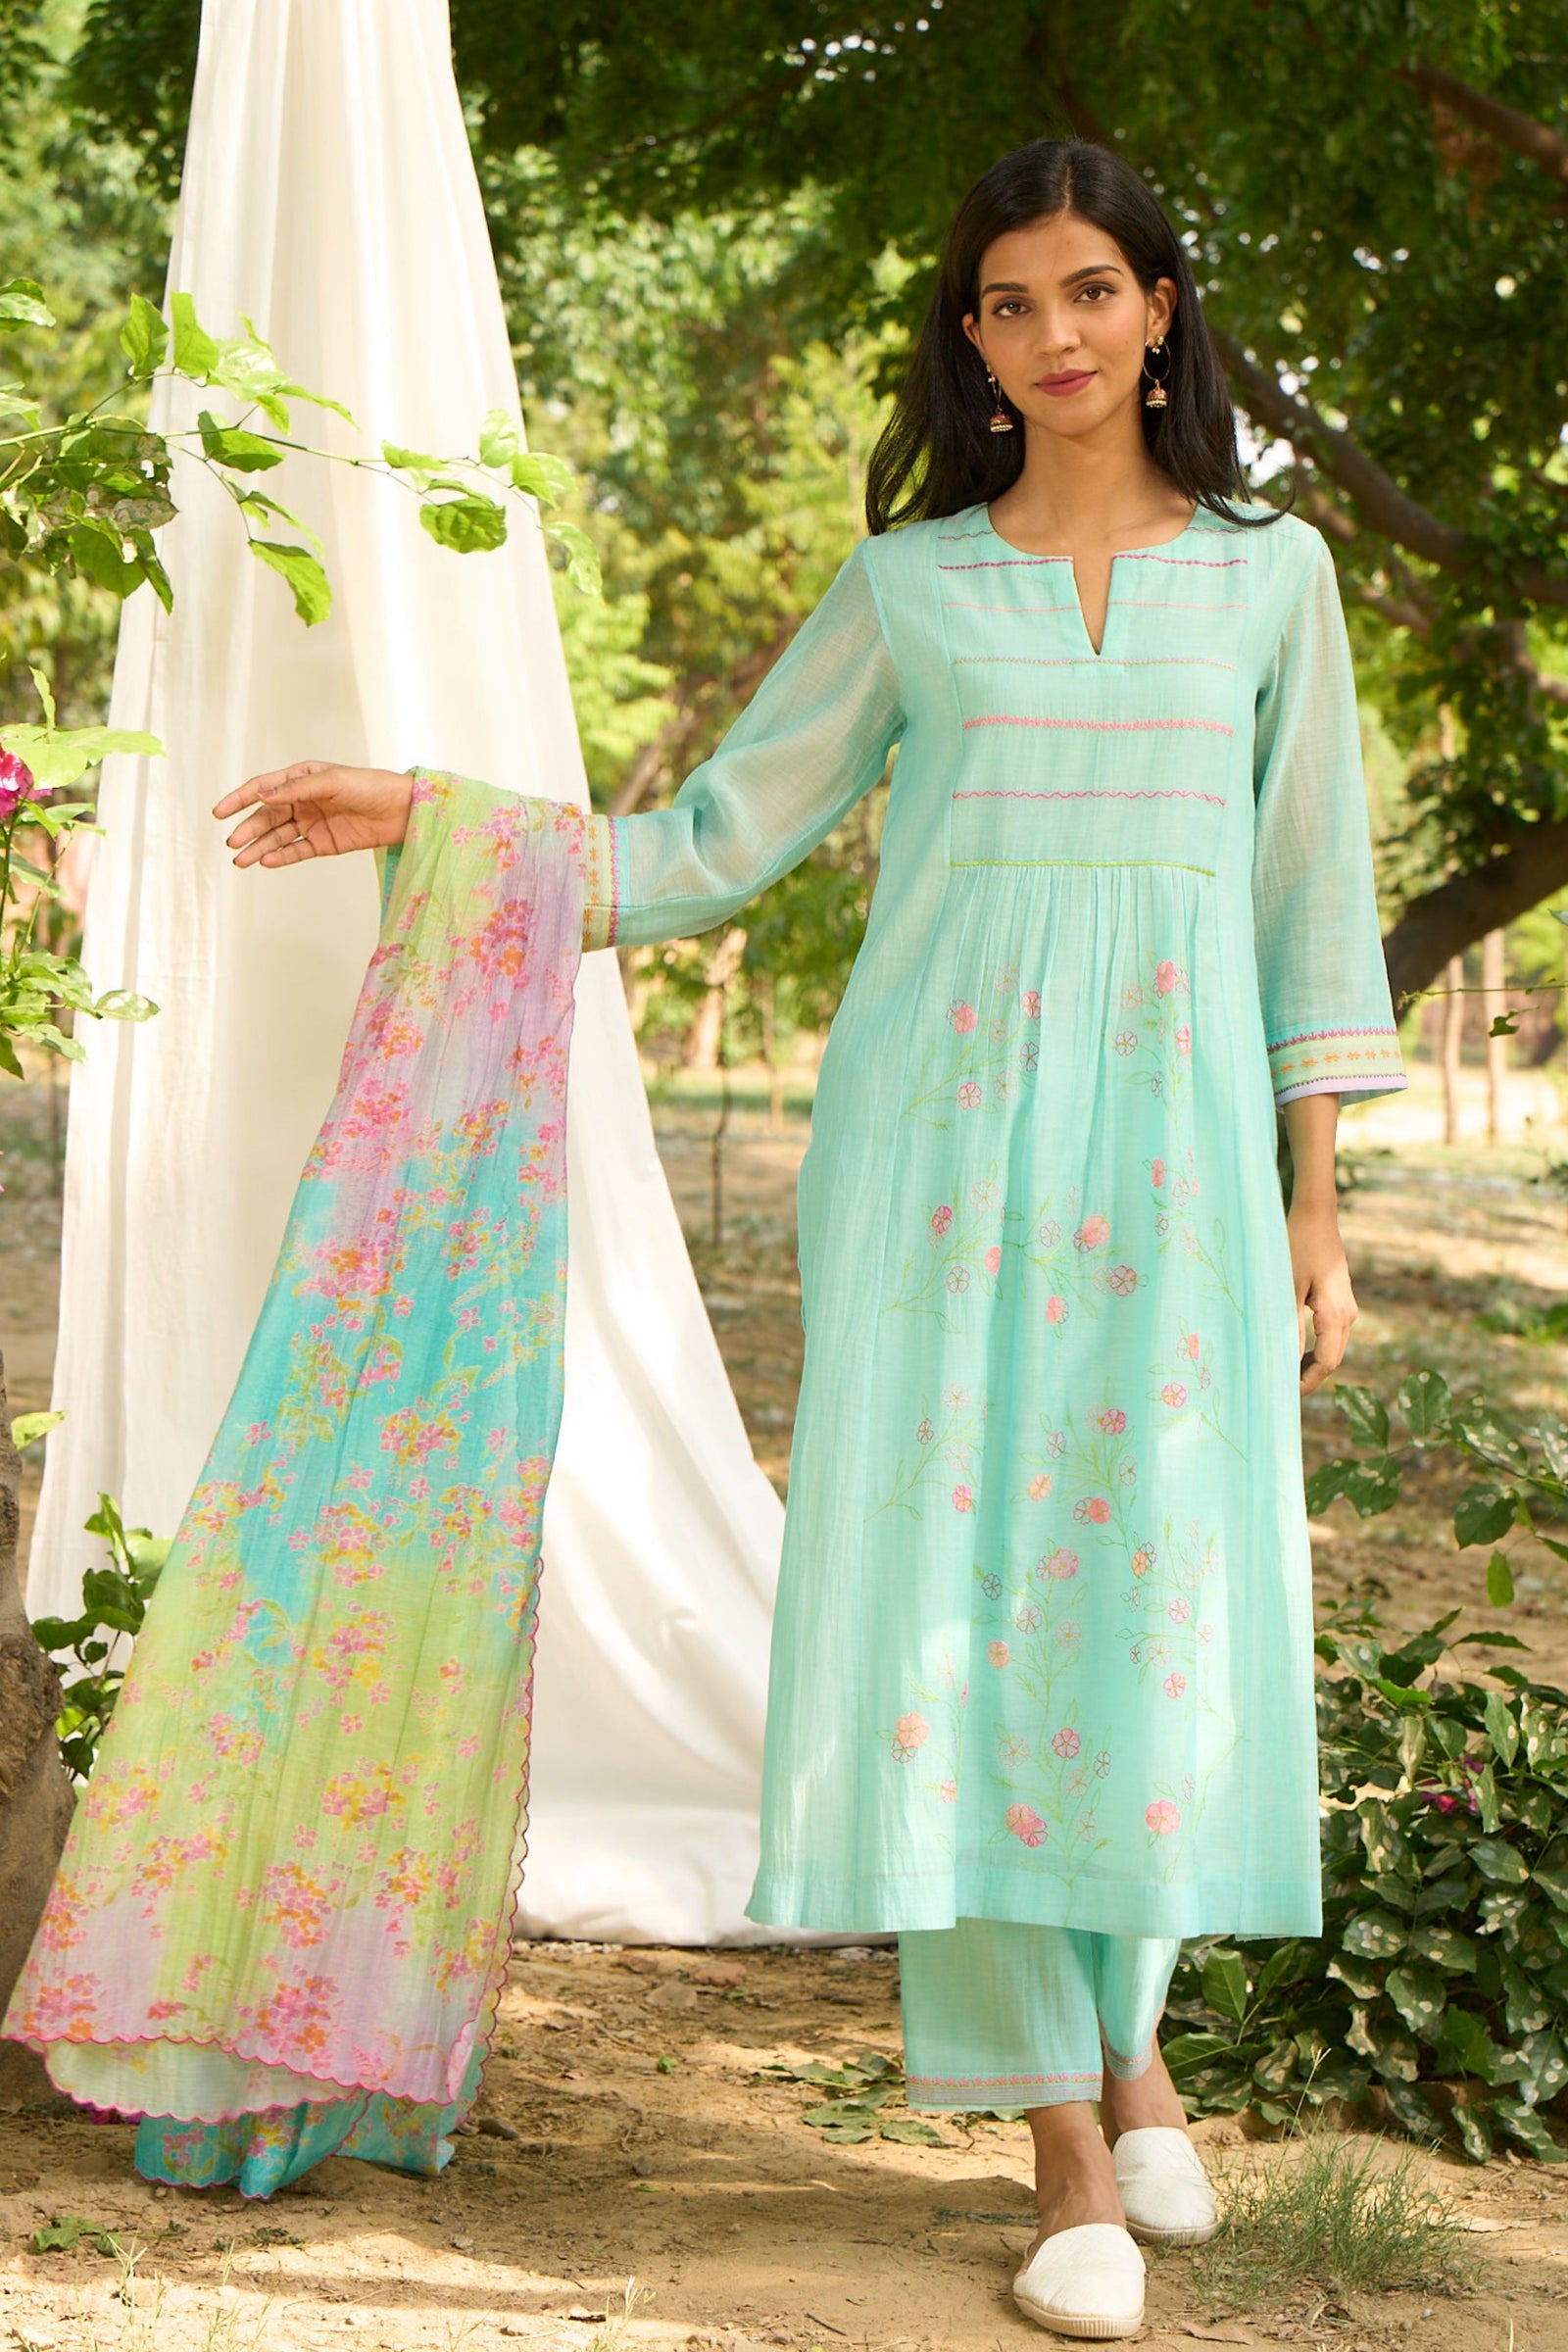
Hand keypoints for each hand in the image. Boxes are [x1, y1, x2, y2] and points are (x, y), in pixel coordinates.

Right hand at [212, 762, 413, 866]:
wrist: (402, 811)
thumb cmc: (370, 786)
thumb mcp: (332, 782)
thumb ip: (297, 790)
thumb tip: (263, 795)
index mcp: (301, 778)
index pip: (263, 788)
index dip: (239, 799)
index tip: (219, 812)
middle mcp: (303, 800)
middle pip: (267, 816)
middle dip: (247, 829)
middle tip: (232, 842)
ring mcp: (312, 823)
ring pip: (278, 836)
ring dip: (258, 847)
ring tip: (240, 860)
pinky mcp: (324, 843)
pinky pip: (297, 851)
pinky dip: (281, 857)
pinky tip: (265, 861)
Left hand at [1289, 1203, 1357, 1395]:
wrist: (1315, 1217)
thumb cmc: (1296, 1247)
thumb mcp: (1286, 1288)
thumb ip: (1289, 1326)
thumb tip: (1285, 1362)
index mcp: (1336, 1315)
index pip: (1326, 1362)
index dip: (1306, 1382)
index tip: (1285, 1396)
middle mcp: (1349, 1314)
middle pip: (1332, 1359)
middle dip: (1309, 1377)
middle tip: (1281, 1390)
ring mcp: (1348, 1307)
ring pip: (1333, 1347)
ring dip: (1311, 1363)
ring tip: (1284, 1374)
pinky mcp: (1341, 1300)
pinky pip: (1331, 1333)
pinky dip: (1315, 1347)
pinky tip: (1294, 1351)